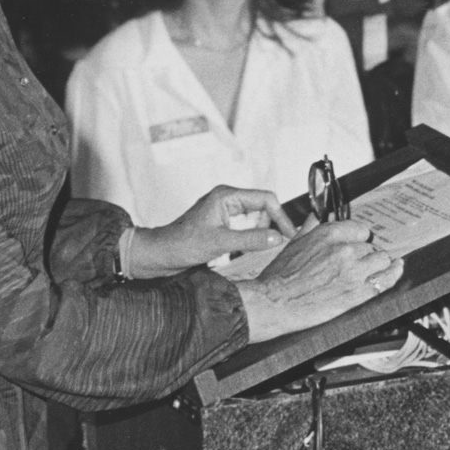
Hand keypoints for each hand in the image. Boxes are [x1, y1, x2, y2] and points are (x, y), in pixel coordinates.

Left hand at [131, 186, 295, 277]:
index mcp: (227, 195)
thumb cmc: (182, 245)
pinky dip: (251, 236)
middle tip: (276, 244)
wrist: (160, 254)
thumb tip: (278, 238)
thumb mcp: (220, 243)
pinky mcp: (221, 222)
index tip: (289, 235)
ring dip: (261, 232)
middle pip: (263, 206)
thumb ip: (251, 239)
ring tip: (262, 248)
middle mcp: (227, 198)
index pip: (265, 199)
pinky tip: (249, 249)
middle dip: (271, 224)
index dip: (280, 216)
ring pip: (255, 217)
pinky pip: (245, 225)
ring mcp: (224, 210)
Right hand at [238, 220, 401, 343]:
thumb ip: (310, 227)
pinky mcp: (358, 292)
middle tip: (357, 263)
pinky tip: (395, 270)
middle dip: (366, 254)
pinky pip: (385, 280)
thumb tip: (318, 215)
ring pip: (382, 260)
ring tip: (373, 269)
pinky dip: (393, 275)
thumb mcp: (294, 243)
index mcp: (329, 234)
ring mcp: (354, 271)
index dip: (358, 239)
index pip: (360, 229)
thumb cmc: (279, 277)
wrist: (273, 303)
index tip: (357, 245)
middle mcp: (345, 249)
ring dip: (378, 264)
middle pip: (371, 246)